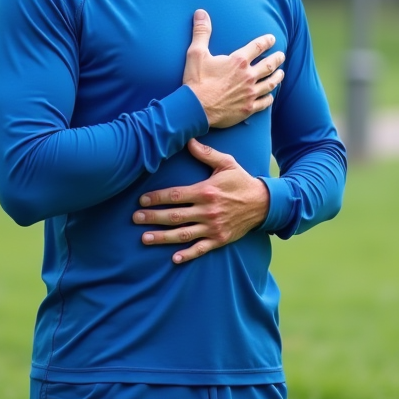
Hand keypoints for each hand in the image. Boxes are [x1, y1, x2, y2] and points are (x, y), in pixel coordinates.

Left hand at [133, 139, 270, 264]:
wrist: (264, 203)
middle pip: (175, 216)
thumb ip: (206, 153)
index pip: (176, 195)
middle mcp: (207, 211)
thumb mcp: (226, 163)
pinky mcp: (220, 239)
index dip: (157, 198)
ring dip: (163, 237)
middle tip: (135, 218)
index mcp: (206, 191)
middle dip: (153, 217)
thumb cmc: (241, 181)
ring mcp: (213, 227)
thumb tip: (189, 140)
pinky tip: (173, 258)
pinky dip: (187, 254)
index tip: (142, 200)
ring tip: (145, 238)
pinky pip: (201, 248)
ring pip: (183, 234)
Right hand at [182, 9, 284, 128]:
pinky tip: (271, 96)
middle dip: (277, 59)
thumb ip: (201, 32)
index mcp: (238, 61)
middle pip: (269, 65)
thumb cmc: (196, 81)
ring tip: (281, 73)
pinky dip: (269, 98)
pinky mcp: (248, 108)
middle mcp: (248, 76)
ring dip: (277, 77)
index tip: (272, 39)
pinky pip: (265, 102)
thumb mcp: (196, 53)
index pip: (258, 47)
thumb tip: (200, 13)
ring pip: (270, 83)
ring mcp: (250, 93)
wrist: (195, 109)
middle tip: (282, 55)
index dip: (266, 41)